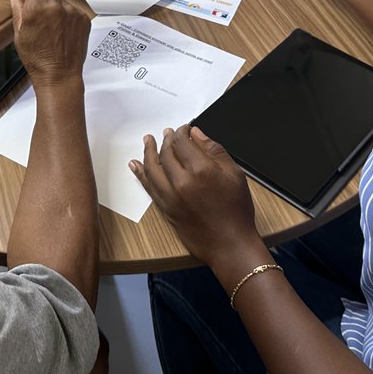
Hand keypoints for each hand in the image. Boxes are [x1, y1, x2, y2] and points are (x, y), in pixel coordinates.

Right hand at [9, 0, 91, 87]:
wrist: (59, 74)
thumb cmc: (39, 59)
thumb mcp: (20, 36)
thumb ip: (18, 13)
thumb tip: (16, 1)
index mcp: (35, 8)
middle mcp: (54, 7)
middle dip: (45, 0)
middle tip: (43, 17)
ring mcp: (71, 12)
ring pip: (63, 2)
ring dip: (58, 10)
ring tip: (54, 29)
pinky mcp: (83, 19)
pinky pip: (74, 12)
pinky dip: (69, 18)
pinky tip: (64, 32)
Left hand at [129, 125, 258, 264]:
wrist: (230, 245)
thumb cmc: (237, 211)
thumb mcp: (235, 174)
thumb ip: (214, 150)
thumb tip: (197, 134)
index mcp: (201, 170)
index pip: (183, 142)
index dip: (182, 131)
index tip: (185, 128)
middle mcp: (182, 182)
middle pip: (167, 153)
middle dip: (167, 140)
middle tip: (168, 133)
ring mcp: (171, 196)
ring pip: (153, 168)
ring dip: (149, 152)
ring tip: (148, 140)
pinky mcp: (165, 209)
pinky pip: (148, 187)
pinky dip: (141, 174)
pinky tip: (135, 165)